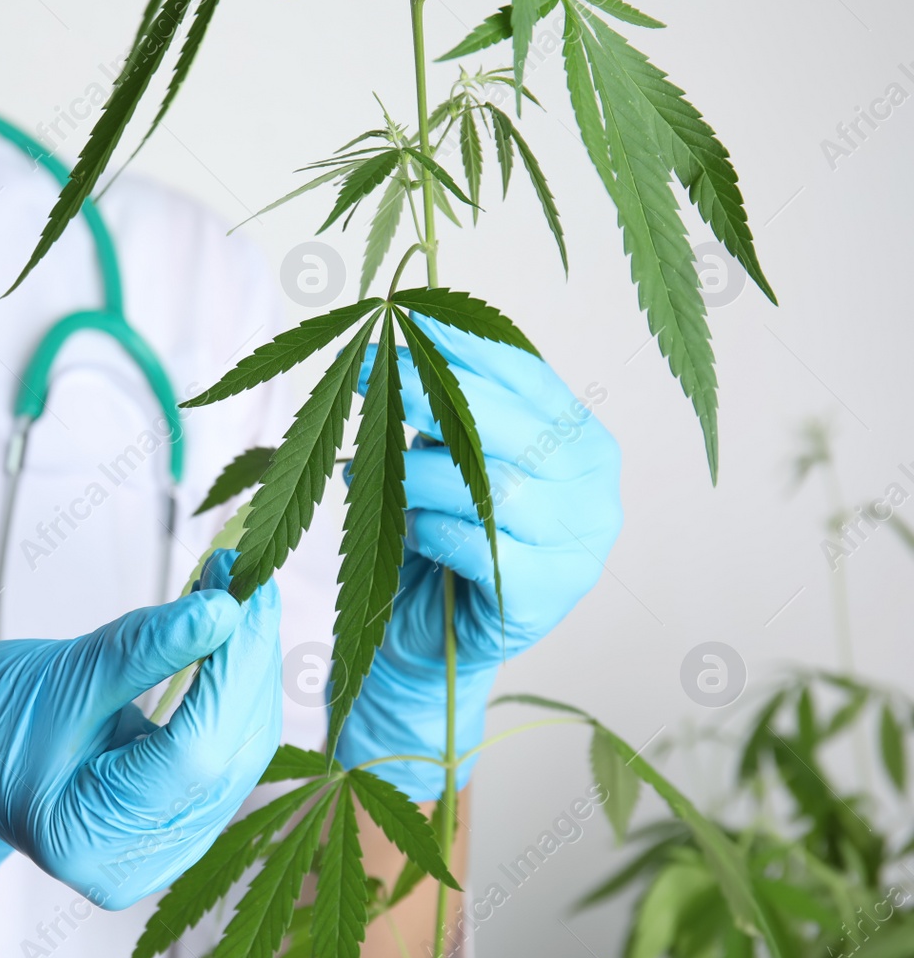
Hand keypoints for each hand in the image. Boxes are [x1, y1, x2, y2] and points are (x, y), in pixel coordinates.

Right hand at [0, 551, 281, 911]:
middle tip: (249, 580)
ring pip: (238, 757)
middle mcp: (132, 863)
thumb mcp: (58, 676)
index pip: (195, 754)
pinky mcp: (172, 828)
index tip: (243, 593)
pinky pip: (225, 759)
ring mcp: (157, 854)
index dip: (231, 670)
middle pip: (228, 758)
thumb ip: (141, 648)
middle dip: (247, 664)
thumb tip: (221, 611)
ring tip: (241, 598)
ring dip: (247, 675)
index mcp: (86, 837)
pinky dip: (229, 697)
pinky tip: (230, 644)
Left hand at [335, 316, 621, 799]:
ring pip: (490, 486)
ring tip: (364, 468)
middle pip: (510, 427)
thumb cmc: (443, 531)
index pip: (528, 377)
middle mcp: (594, 488)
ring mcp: (579, 546)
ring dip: (416, 473)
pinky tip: (406, 527)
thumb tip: (399, 341)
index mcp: (582, 439)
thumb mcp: (448, 456)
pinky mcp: (545, 596)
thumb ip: (446, 406)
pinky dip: (429, 529)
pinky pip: (476, 544)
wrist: (434, 635)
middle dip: (430, 395)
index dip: (464, 347)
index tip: (406, 322)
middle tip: (371, 375)